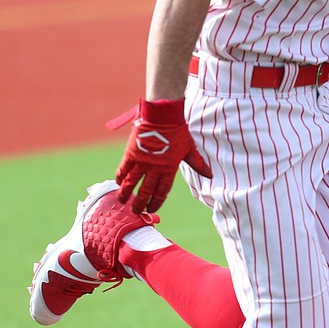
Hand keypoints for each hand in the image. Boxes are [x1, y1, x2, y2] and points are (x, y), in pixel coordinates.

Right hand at [107, 98, 210, 212]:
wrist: (162, 116)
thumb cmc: (178, 131)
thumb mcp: (189, 149)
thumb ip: (198, 163)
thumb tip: (210, 175)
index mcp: (168, 169)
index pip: (161, 192)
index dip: (156, 202)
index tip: (152, 209)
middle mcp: (154, 169)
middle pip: (145, 192)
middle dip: (140, 203)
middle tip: (136, 211)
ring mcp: (141, 162)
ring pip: (131, 184)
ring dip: (125, 194)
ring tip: (122, 201)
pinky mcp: (131, 154)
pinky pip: (123, 169)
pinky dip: (119, 177)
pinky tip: (118, 183)